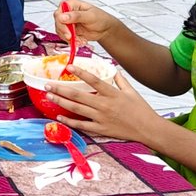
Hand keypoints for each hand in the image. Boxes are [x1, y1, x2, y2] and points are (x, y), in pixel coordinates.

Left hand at [44, 67, 161, 143]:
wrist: (148, 129)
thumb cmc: (141, 109)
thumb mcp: (132, 91)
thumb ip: (120, 79)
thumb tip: (113, 68)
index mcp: (112, 93)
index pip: (93, 80)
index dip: (81, 73)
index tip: (69, 66)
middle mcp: (104, 105)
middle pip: (78, 95)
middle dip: (61, 90)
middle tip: (48, 85)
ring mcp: (101, 118)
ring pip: (77, 109)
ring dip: (61, 102)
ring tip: (49, 96)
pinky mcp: (101, 129)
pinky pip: (82, 125)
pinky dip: (69, 121)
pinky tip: (59, 116)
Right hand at [54, 0, 123, 48]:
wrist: (105, 29)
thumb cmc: (101, 18)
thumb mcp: (90, 16)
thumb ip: (76, 16)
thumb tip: (63, 17)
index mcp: (71, 4)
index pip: (59, 12)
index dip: (61, 22)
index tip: (67, 31)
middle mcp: (67, 12)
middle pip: (58, 22)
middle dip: (65, 32)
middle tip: (72, 38)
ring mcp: (67, 22)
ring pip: (60, 31)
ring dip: (69, 38)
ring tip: (80, 40)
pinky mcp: (68, 30)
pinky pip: (64, 37)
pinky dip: (72, 41)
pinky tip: (80, 41)